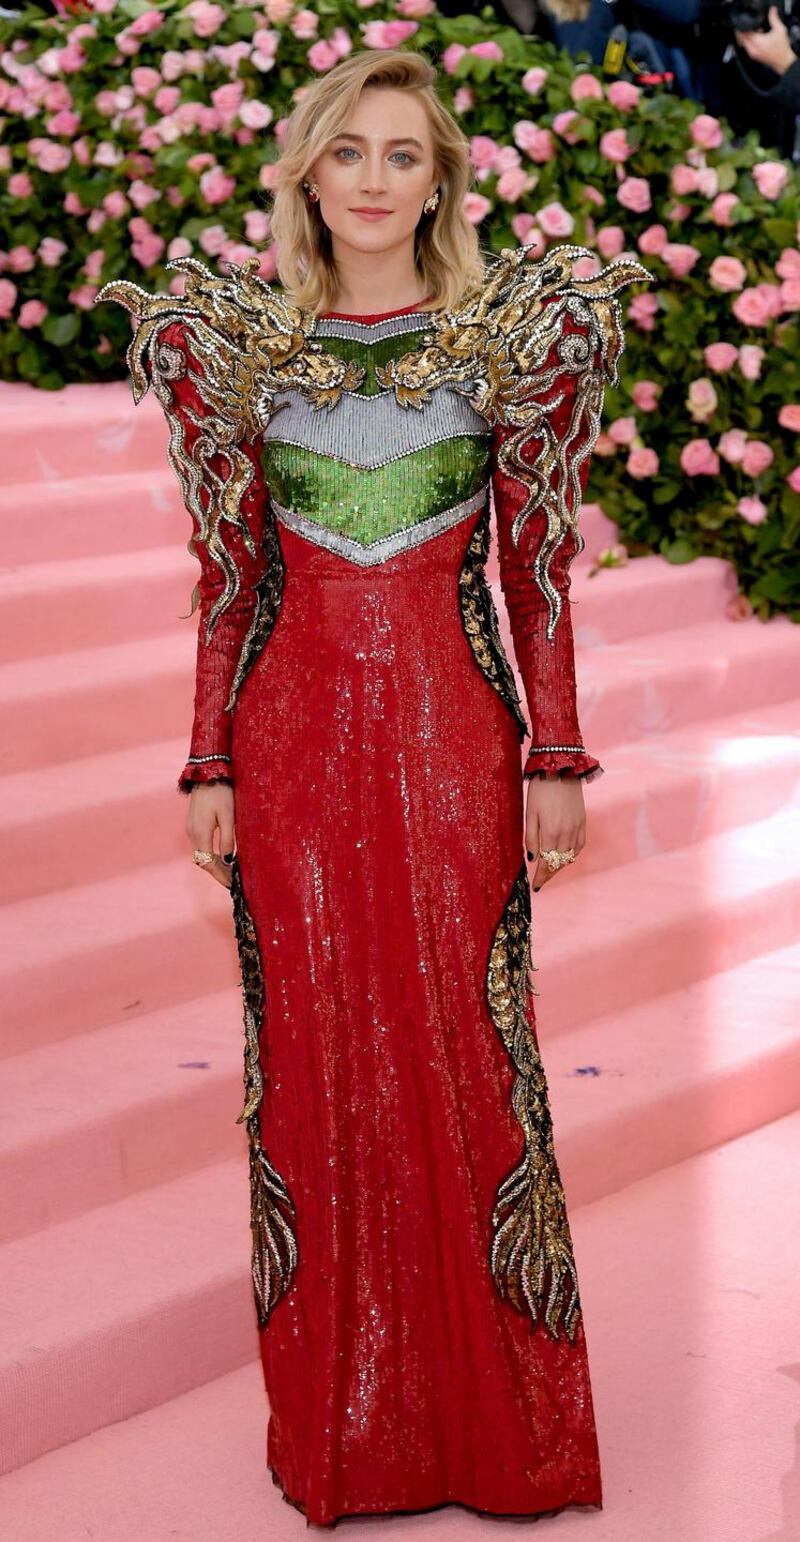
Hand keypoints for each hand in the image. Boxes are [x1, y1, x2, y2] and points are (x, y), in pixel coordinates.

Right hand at [186, 781, 235, 888]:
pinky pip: (201, 846)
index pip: (208, 863)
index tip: (232, 884)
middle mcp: (192, 833)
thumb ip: (227, 838)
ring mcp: (191, 829)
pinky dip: (210, 855)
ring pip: (201, 854)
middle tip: (233, 881)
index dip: (220, 875)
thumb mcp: (228, 815)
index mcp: (200, 833)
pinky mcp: (193, 824)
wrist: (207, 773)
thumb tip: (229, 860)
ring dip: (214, 864)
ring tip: (230, 872)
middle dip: (218, 872)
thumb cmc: (220, 793)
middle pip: (203, 861)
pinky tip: (221, 856)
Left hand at [525, 774, 585, 892]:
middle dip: (549, 874)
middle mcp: (566, 833)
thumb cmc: (540, 790)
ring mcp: (577, 827)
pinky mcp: (583, 821)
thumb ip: (530, 837)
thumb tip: (532, 858)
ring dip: (560, 865)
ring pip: (570, 856)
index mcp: (550, 832)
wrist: (561, 769)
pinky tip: (566, 856)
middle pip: (558, 862)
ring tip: (551, 870)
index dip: (541, 877)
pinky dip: (573, 854)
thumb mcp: (529, 813)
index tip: (536, 887)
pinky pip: (580, 845)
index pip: (546, 863)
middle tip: (541, 880)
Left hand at [735, 6, 795, 74]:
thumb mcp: (779, 30)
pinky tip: (758, 40)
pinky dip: (750, 42)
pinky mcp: (753, 56)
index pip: (744, 33)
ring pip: (743, 43)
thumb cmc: (782, 49)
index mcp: (756, 42)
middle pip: (741, 38)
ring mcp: (752, 54)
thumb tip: (771, 11)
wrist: (783, 61)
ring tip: (757, 33)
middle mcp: (752, 49)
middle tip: (753, 28)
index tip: (748, 24)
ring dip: (747, 37)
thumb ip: (774, 19)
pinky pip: (747, 47)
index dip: (744, 27)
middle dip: (745, 32)